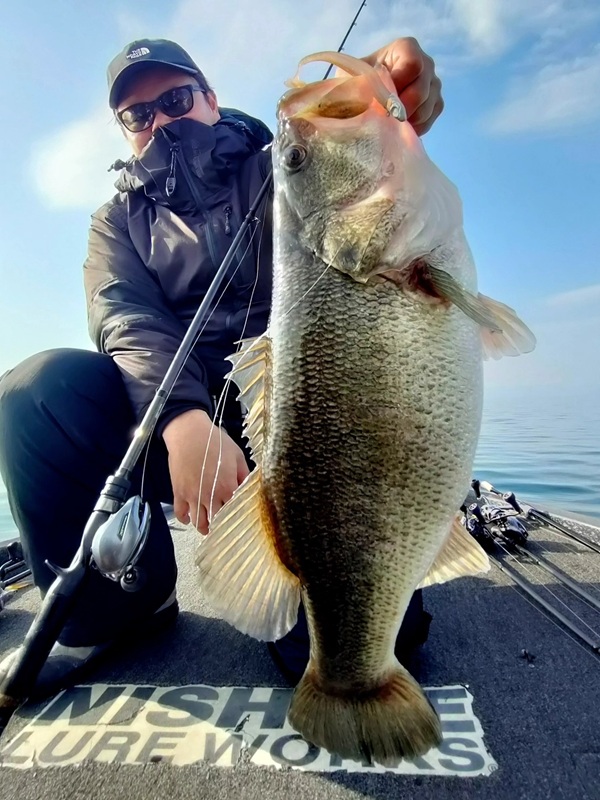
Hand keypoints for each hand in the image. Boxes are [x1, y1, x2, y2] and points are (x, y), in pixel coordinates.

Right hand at [162, 409, 249, 533]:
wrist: (188, 433)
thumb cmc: (215, 441)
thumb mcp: (237, 454)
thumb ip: (244, 474)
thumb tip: (249, 488)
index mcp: (227, 488)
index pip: (234, 512)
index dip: (236, 516)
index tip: (238, 519)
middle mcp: (210, 496)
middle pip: (216, 521)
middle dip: (220, 525)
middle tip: (223, 526)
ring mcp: (193, 496)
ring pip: (199, 522)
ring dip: (204, 527)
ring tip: (209, 527)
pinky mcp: (179, 493)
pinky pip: (181, 514)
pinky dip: (186, 519)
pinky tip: (190, 518)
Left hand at [361, 37, 443, 135]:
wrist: (366, 94)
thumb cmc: (358, 81)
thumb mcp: (350, 77)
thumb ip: (356, 83)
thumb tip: (362, 95)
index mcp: (405, 48)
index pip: (412, 64)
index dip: (397, 86)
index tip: (381, 100)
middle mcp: (426, 63)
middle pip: (420, 90)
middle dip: (399, 109)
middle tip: (383, 117)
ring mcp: (434, 84)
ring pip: (426, 108)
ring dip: (405, 121)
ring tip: (388, 123)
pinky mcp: (436, 104)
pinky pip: (429, 119)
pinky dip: (413, 128)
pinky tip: (398, 128)